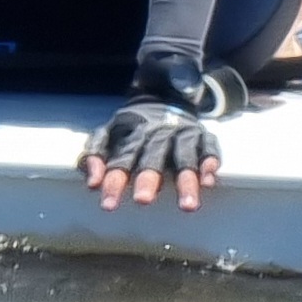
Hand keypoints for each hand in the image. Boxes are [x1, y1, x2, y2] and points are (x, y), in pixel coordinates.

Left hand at [83, 81, 220, 211]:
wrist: (165, 94)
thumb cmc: (133, 127)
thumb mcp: (108, 134)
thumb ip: (94, 156)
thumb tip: (92, 184)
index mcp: (133, 134)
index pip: (121, 159)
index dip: (114, 181)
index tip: (108, 205)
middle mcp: (158, 134)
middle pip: (153, 157)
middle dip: (148, 179)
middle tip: (143, 201)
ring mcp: (183, 134)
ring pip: (184, 156)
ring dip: (186, 180)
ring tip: (188, 206)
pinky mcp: (203, 135)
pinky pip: (209, 149)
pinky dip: (209, 163)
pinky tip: (208, 182)